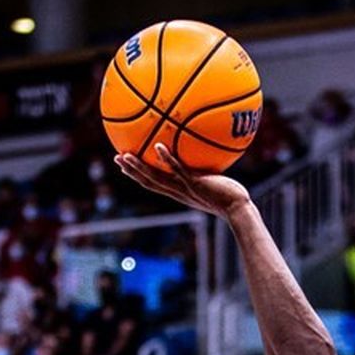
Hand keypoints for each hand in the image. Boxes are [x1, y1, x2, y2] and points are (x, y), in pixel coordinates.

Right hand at [116, 144, 251, 218]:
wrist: (237, 209)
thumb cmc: (230, 197)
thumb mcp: (214, 182)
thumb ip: (206, 172)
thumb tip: (207, 155)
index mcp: (179, 193)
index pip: (154, 184)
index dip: (139, 175)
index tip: (127, 165)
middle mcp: (178, 192)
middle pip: (148, 182)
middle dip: (132, 171)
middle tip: (117, 159)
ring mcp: (185, 189)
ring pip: (157, 178)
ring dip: (140, 167)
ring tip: (126, 155)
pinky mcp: (195, 184)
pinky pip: (178, 170)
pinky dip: (167, 160)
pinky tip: (159, 146)